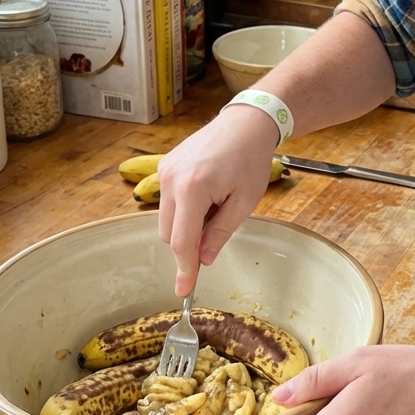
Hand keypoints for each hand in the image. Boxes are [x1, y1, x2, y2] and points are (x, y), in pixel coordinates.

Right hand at [158, 105, 280, 295]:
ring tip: (216, 203)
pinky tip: (206, 192)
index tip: (183, 291)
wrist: (245, 123)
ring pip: (165, 219)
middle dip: (189, 242)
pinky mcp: (164, 166)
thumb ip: (220, 233)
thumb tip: (202, 259)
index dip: (183, 269)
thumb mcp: (244, 202)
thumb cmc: (251, 159)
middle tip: (219, 224)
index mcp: (193, 189)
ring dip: (186, 224)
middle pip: (169, 234)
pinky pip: (167, 201)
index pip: (182, 241)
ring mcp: (164, 171)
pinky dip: (183, 208)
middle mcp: (171, 179)